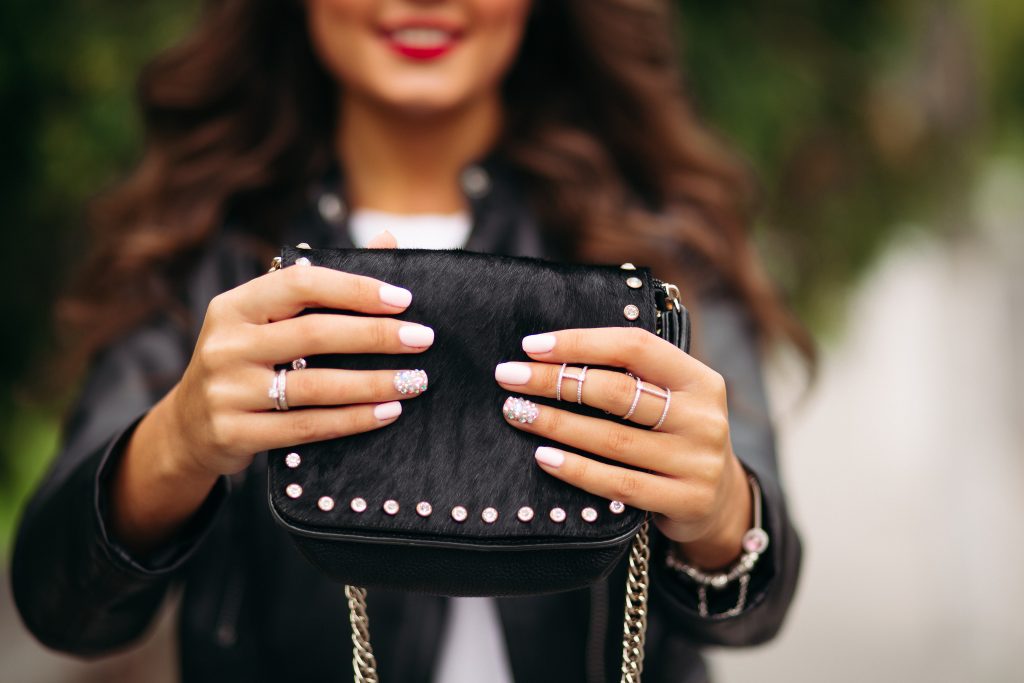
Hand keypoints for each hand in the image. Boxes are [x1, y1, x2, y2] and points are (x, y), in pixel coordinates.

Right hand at [112, 231, 429, 551]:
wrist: (190, 428)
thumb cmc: (246, 361)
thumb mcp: (268, 320)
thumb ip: (324, 285)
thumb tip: (388, 237)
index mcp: (235, 306)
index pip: (301, 284)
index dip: (355, 289)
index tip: (403, 299)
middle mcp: (226, 345)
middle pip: (313, 334)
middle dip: (376, 336)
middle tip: (423, 339)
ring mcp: (227, 392)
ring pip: (315, 386)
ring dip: (373, 383)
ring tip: (415, 381)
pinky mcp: (234, 434)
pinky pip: (307, 426)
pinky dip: (353, 420)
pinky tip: (388, 412)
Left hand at [494, 327, 751, 568]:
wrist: (719, 502)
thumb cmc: (674, 435)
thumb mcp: (671, 397)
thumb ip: (632, 374)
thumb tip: (551, 352)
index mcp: (699, 379)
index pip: (635, 347)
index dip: (580, 343)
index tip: (531, 346)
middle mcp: (703, 418)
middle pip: (617, 392)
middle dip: (555, 381)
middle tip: (508, 377)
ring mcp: (697, 463)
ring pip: (612, 439)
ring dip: (556, 424)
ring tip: (517, 413)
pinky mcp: (685, 501)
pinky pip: (618, 484)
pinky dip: (577, 469)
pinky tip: (544, 457)